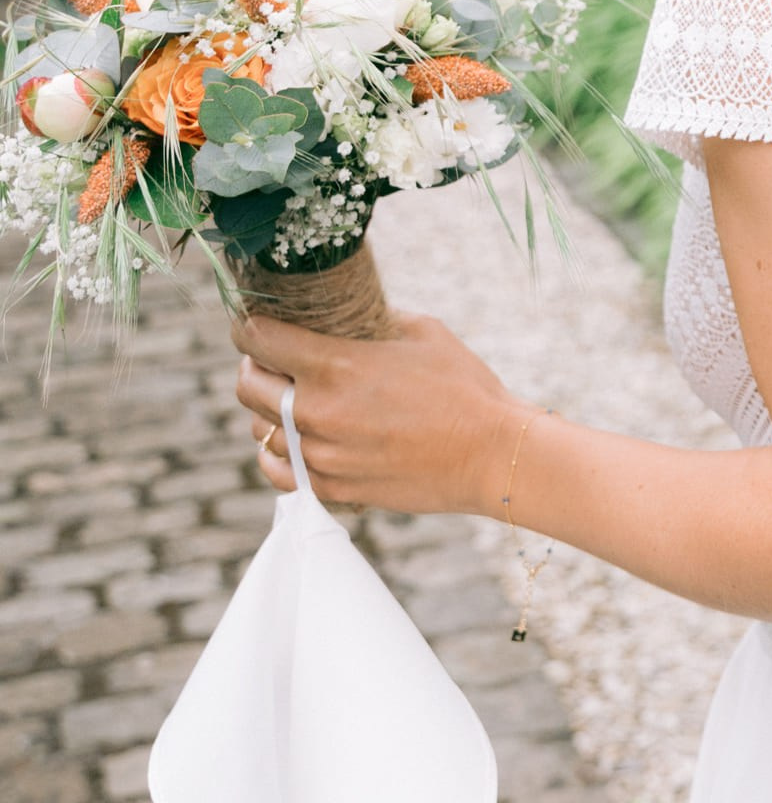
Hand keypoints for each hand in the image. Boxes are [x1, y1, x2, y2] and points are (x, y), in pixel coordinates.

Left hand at [232, 310, 518, 515]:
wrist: (492, 454)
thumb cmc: (463, 387)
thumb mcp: (420, 331)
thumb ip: (370, 321)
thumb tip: (345, 315)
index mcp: (334, 364)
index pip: (257, 339)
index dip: (248, 325)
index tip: (253, 323)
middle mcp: (317, 411)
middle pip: (247, 385)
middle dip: (252, 365)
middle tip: (268, 359)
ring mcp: (321, 454)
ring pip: (258, 429)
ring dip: (267, 410)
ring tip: (287, 401)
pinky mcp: (332, 487)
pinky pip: (278, 470)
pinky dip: (275, 453)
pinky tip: (287, 440)